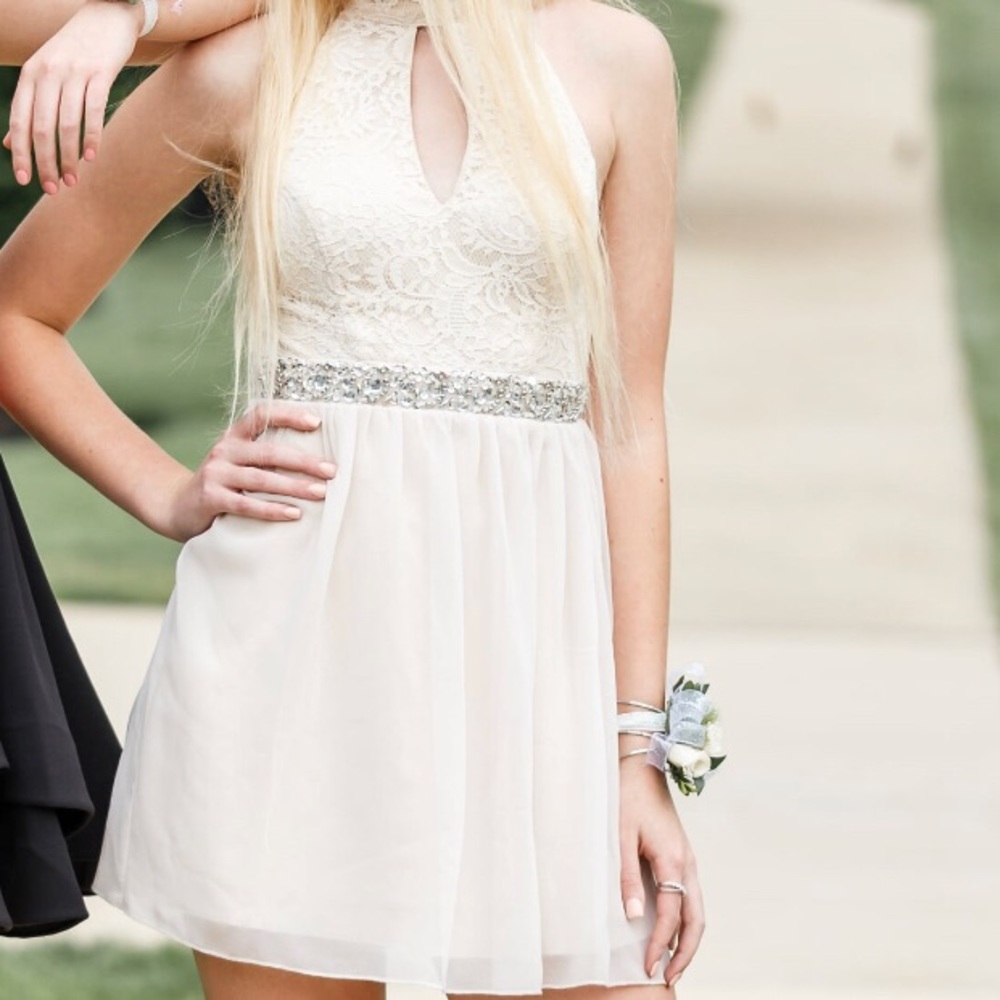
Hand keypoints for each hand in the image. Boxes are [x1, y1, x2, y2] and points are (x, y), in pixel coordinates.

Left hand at [3, 1, 144, 193]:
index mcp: (30, 75)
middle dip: (46, 162)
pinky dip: (92, 137)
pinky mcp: (100, 73)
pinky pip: (93, 111)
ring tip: (73, 181)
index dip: (21, 153)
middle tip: (52, 189)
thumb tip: (10, 144)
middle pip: (42, 127)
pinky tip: (91, 158)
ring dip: (69, 158)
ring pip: (67, 124)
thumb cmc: (76, 51)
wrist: (106, 15)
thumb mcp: (45, 75)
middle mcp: (47, 73)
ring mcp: (73, 72)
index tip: (25, 180)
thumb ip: (28, 108)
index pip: (19, 121)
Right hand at [163, 403, 337, 542]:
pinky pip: (247, 504)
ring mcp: (215, 474)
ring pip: (261, 479)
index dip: (289, 415)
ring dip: (294, 486)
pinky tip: (294, 513)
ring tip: (320, 493)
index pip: (261, 415)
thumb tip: (316, 460)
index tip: (317, 422)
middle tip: (331, 470)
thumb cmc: (223, 484)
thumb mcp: (239, 463)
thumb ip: (265, 457)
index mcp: (234, 436)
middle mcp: (224, 450)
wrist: (177, 506)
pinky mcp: (210, 498)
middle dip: (304, 462)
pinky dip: (272, 509)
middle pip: (270, 452)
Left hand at [619, 751, 705, 989]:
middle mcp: (687, 862)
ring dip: (688, 939)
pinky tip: (670, 930)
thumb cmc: (626, 797)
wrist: (641, 765)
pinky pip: (691, 896)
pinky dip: (685, 920)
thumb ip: (626, 876)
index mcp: (673, 859)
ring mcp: (688, 859)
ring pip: (698, 909)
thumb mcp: (619, 836)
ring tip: (672, 963)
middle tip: (670, 978)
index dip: (659, 944)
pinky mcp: (682, 855)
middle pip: (697, 919)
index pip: (672, 915)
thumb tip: (633, 917)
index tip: (647, 968)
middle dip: (686, 953)